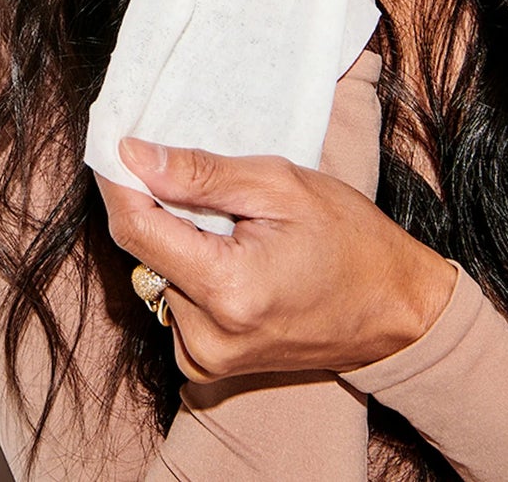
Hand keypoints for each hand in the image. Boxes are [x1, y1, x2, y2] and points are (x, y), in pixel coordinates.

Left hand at [97, 138, 456, 381]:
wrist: (393, 309)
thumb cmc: (350, 240)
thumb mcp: (284, 187)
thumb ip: (204, 174)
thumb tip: (136, 156)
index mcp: (227, 288)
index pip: (136, 229)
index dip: (118, 181)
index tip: (114, 143)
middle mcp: (205, 336)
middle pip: (147, 253)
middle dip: (162, 208)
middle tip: (201, 177)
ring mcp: (204, 358)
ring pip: (159, 277)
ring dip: (181, 241)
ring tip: (236, 224)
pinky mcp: (206, 366)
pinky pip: (176, 303)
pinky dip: (194, 271)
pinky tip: (236, 257)